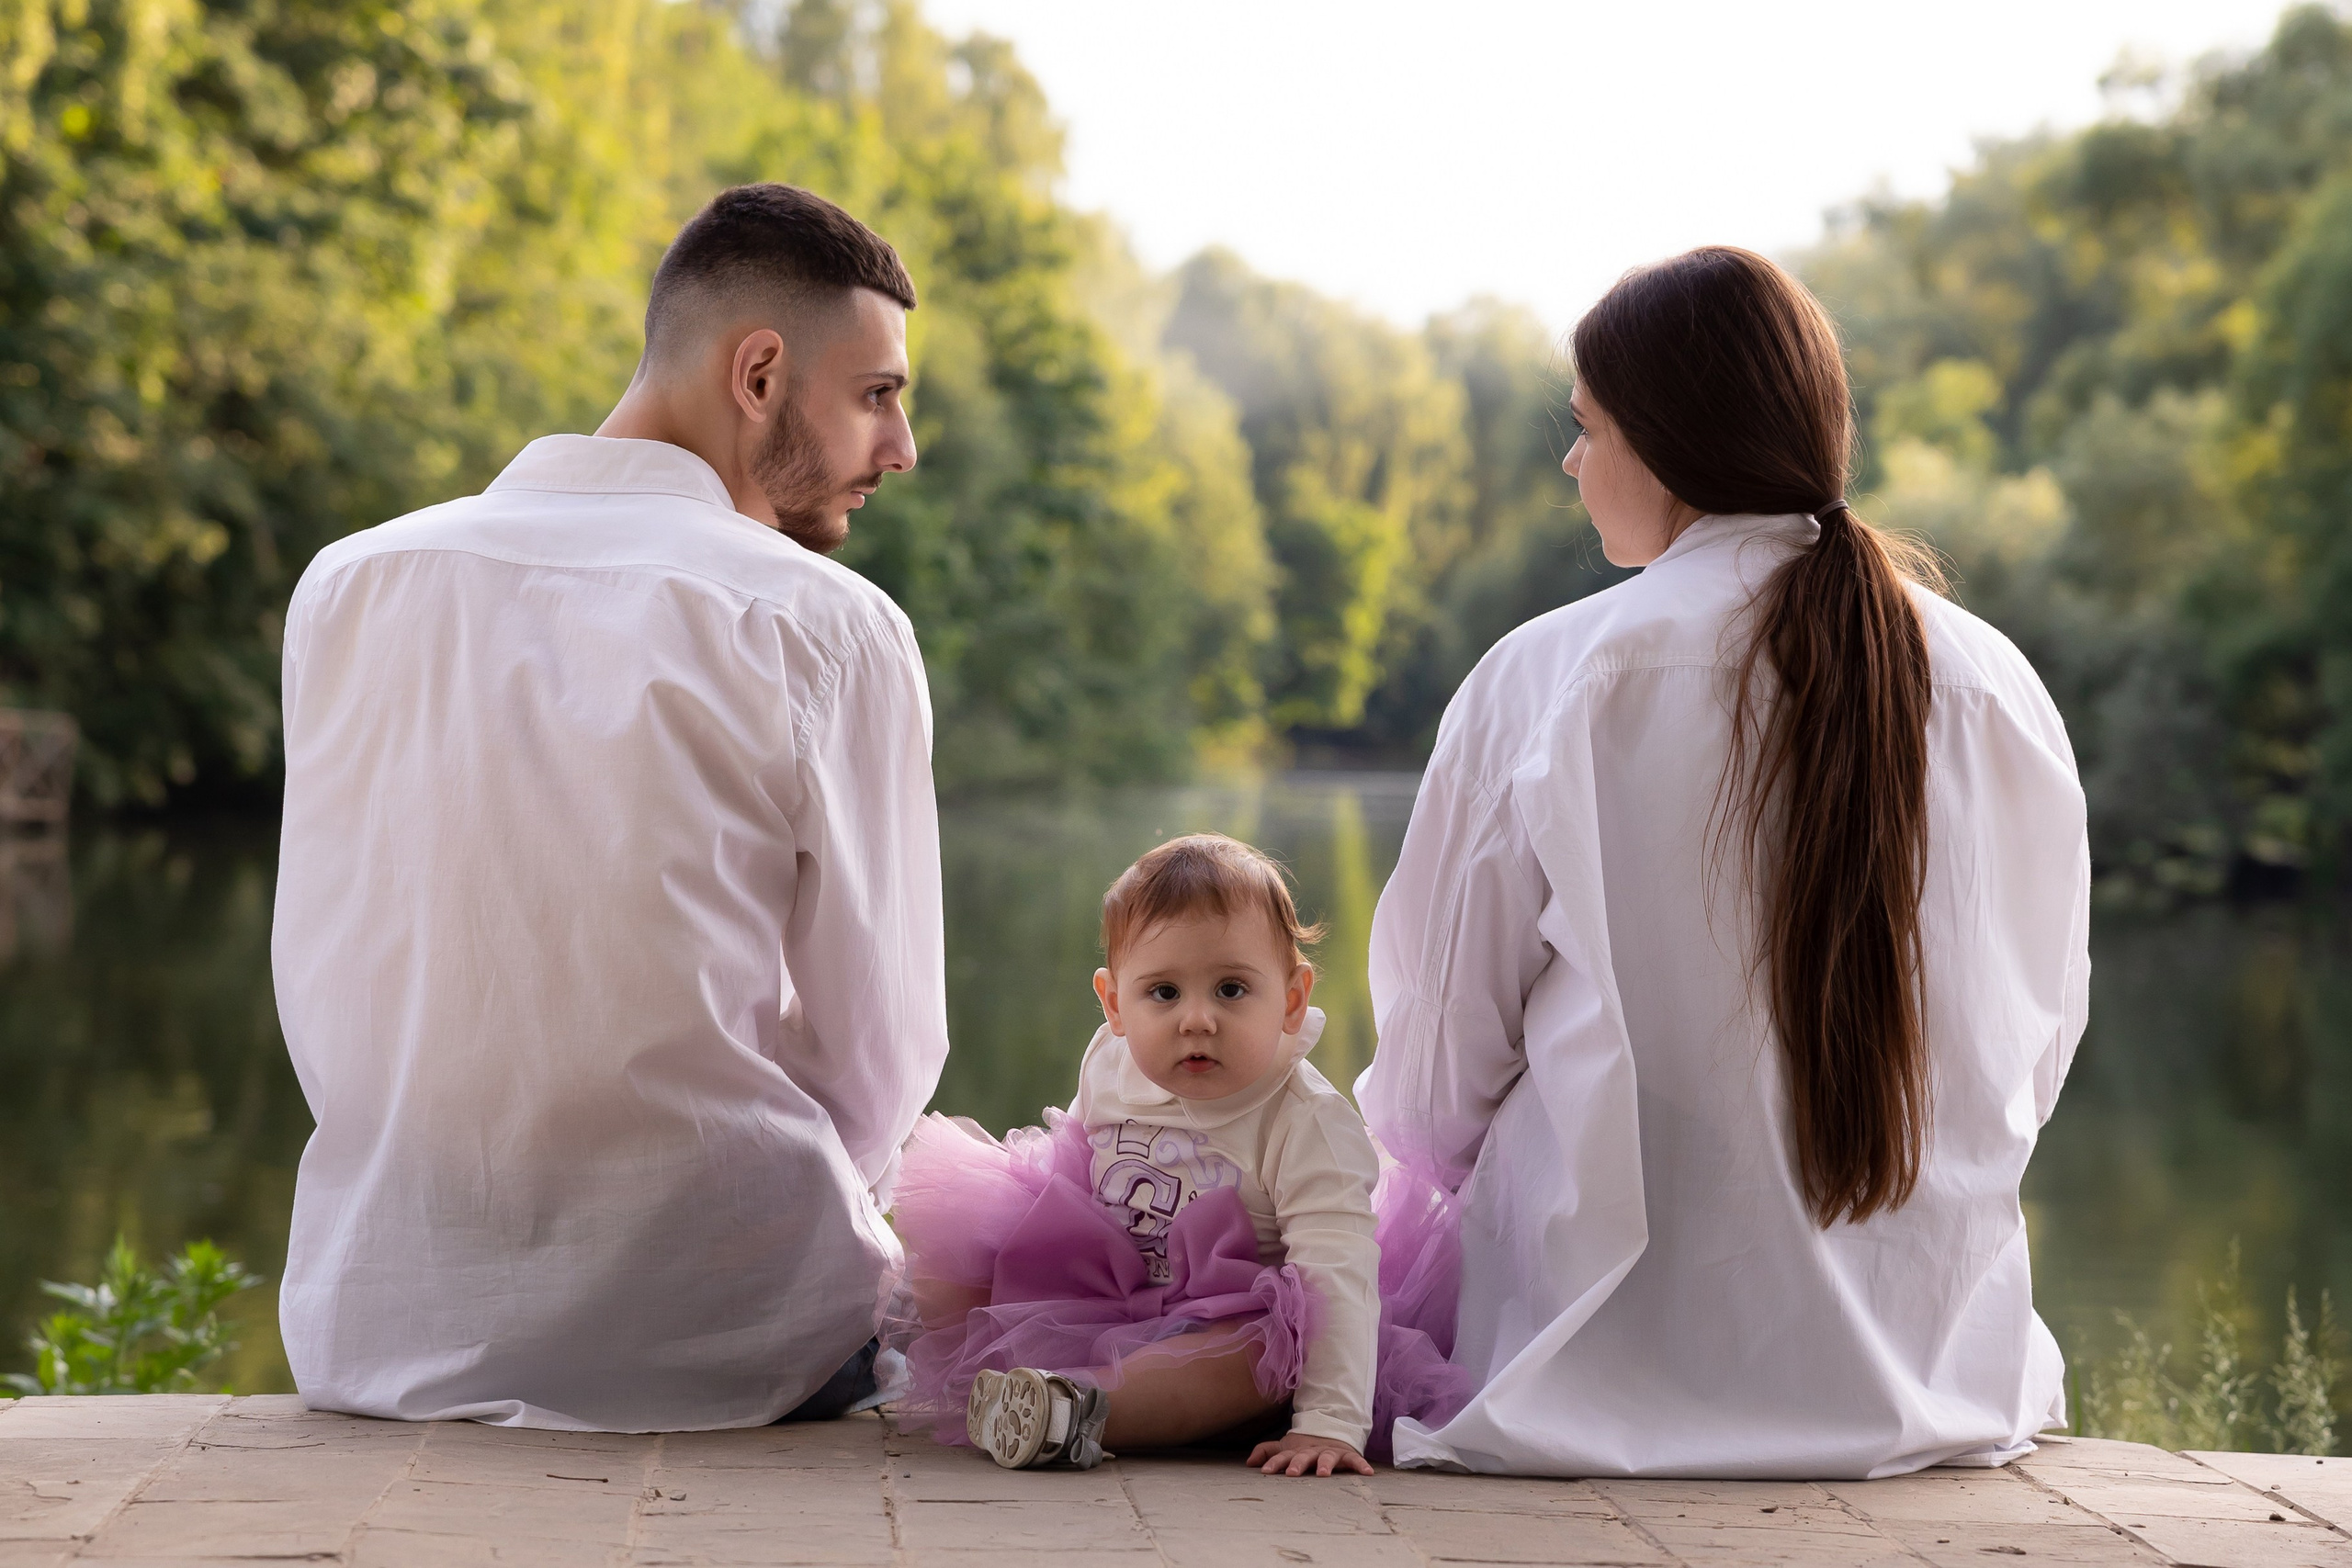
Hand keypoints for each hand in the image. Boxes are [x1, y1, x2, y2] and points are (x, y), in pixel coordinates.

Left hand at [1246, 1430, 1372, 1476]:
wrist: (1331, 1430)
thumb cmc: (1304, 1446)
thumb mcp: (1286, 1447)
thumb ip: (1268, 1452)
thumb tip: (1249, 1462)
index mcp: (1296, 1451)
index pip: (1282, 1456)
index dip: (1274, 1462)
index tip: (1265, 1471)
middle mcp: (1312, 1451)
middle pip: (1303, 1457)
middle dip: (1297, 1464)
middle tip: (1292, 1473)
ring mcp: (1329, 1452)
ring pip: (1326, 1458)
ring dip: (1324, 1465)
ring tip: (1323, 1474)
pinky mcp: (1346, 1454)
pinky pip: (1354, 1460)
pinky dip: (1361, 1465)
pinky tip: (1367, 1473)